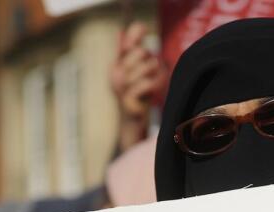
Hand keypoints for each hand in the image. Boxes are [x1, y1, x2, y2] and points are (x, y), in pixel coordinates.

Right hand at [110, 22, 164, 151]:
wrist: (132, 121)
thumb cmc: (137, 93)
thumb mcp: (135, 70)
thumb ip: (133, 51)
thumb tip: (129, 29)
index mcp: (118, 63)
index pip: (126, 41)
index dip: (136, 33)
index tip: (144, 30)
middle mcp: (116, 72)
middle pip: (140, 52)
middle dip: (152, 59)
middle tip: (154, 69)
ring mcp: (121, 86)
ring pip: (146, 66)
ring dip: (156, 72)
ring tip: (156, 79)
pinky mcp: (127, 99)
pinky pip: (146, 83)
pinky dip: (154, 84)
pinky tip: (155, 87)